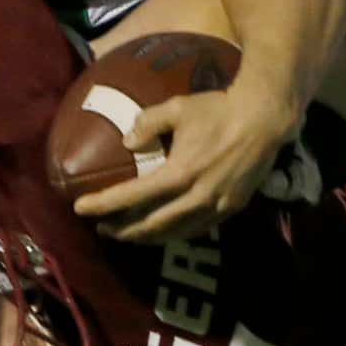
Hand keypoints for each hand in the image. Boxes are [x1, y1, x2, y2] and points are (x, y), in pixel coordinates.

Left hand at [72, 78, 299, 242]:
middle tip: (101, 228)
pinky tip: (164, 230)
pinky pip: (197, 228)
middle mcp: (196, 196)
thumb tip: (127, 143)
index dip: (103, 204)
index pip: (132, 196)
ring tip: (128, 234)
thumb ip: (148, 124)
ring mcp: (216, 206)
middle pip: (151, 224)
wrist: (265, 119)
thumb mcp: (178, 107)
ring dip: (147, 237)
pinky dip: (175, 232)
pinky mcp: (232, 208)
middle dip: (122, 230)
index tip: (79, 208)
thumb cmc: (219, 109)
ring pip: (174, 232)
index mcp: (180, 172)